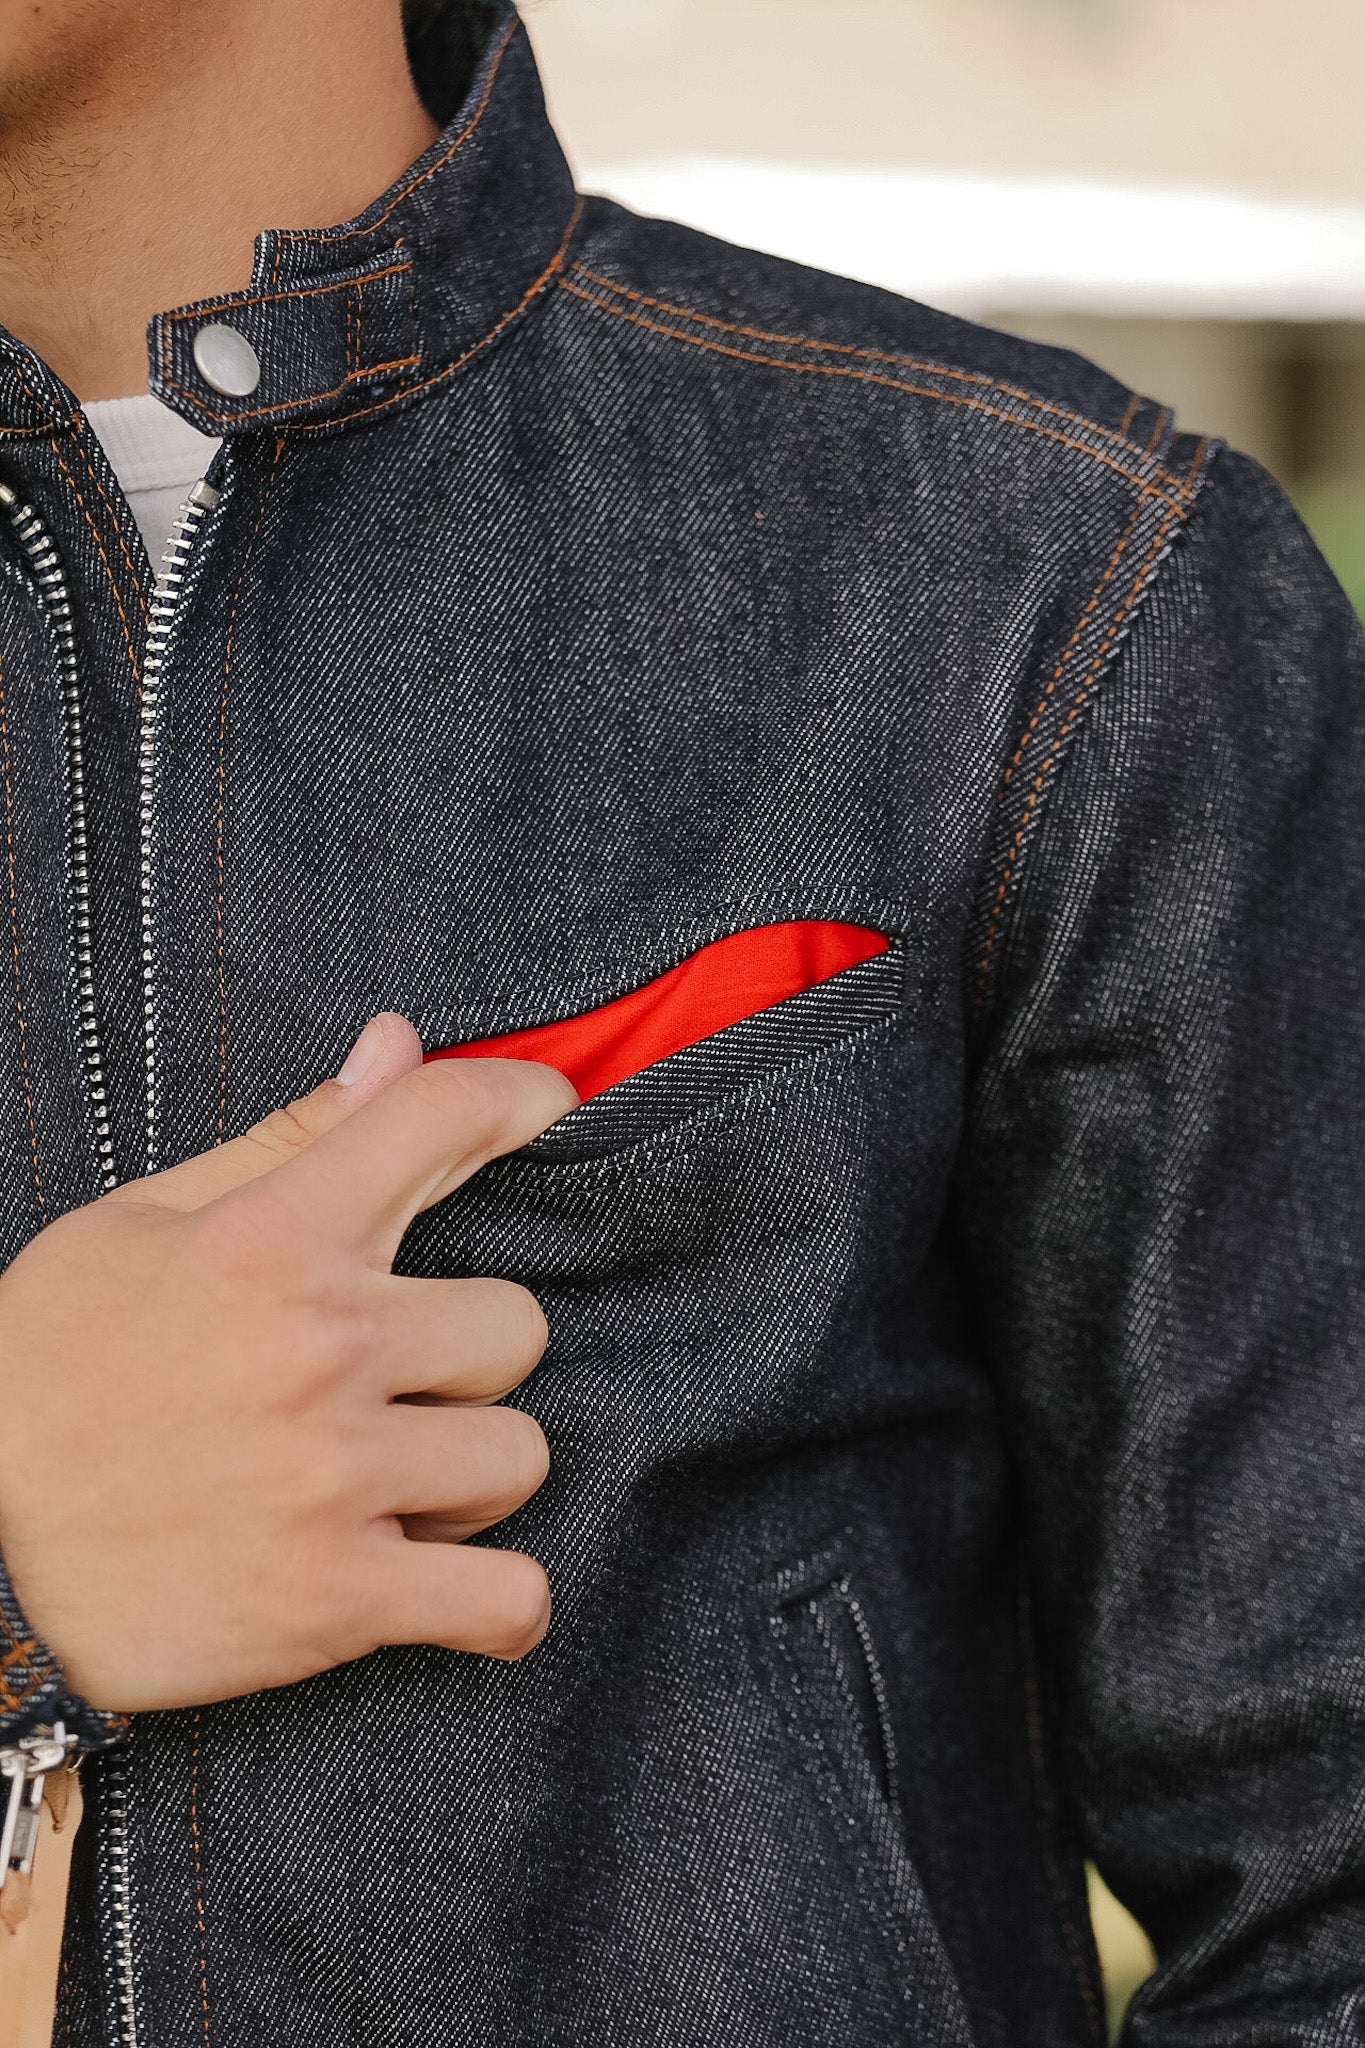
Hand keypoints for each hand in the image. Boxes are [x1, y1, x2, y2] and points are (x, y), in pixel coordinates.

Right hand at [0, 1014, 576, 1711]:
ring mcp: (334, 1477)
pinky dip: (501, 1605)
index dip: (520, 1098)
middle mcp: (320, 1347)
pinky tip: (461, 1589)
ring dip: (470, 1475)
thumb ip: (291, 1137)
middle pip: (516, 1325)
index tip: (548, 1107)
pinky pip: (505, 1600)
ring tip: (397, 1488)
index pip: (442, 1121)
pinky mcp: (335, 1601)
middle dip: (468, 1358)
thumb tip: (399, 1042)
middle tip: (400, 1386)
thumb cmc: (50, 1371)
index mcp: (272, 1238)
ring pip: (518, 1456)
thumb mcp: (142, 1226)